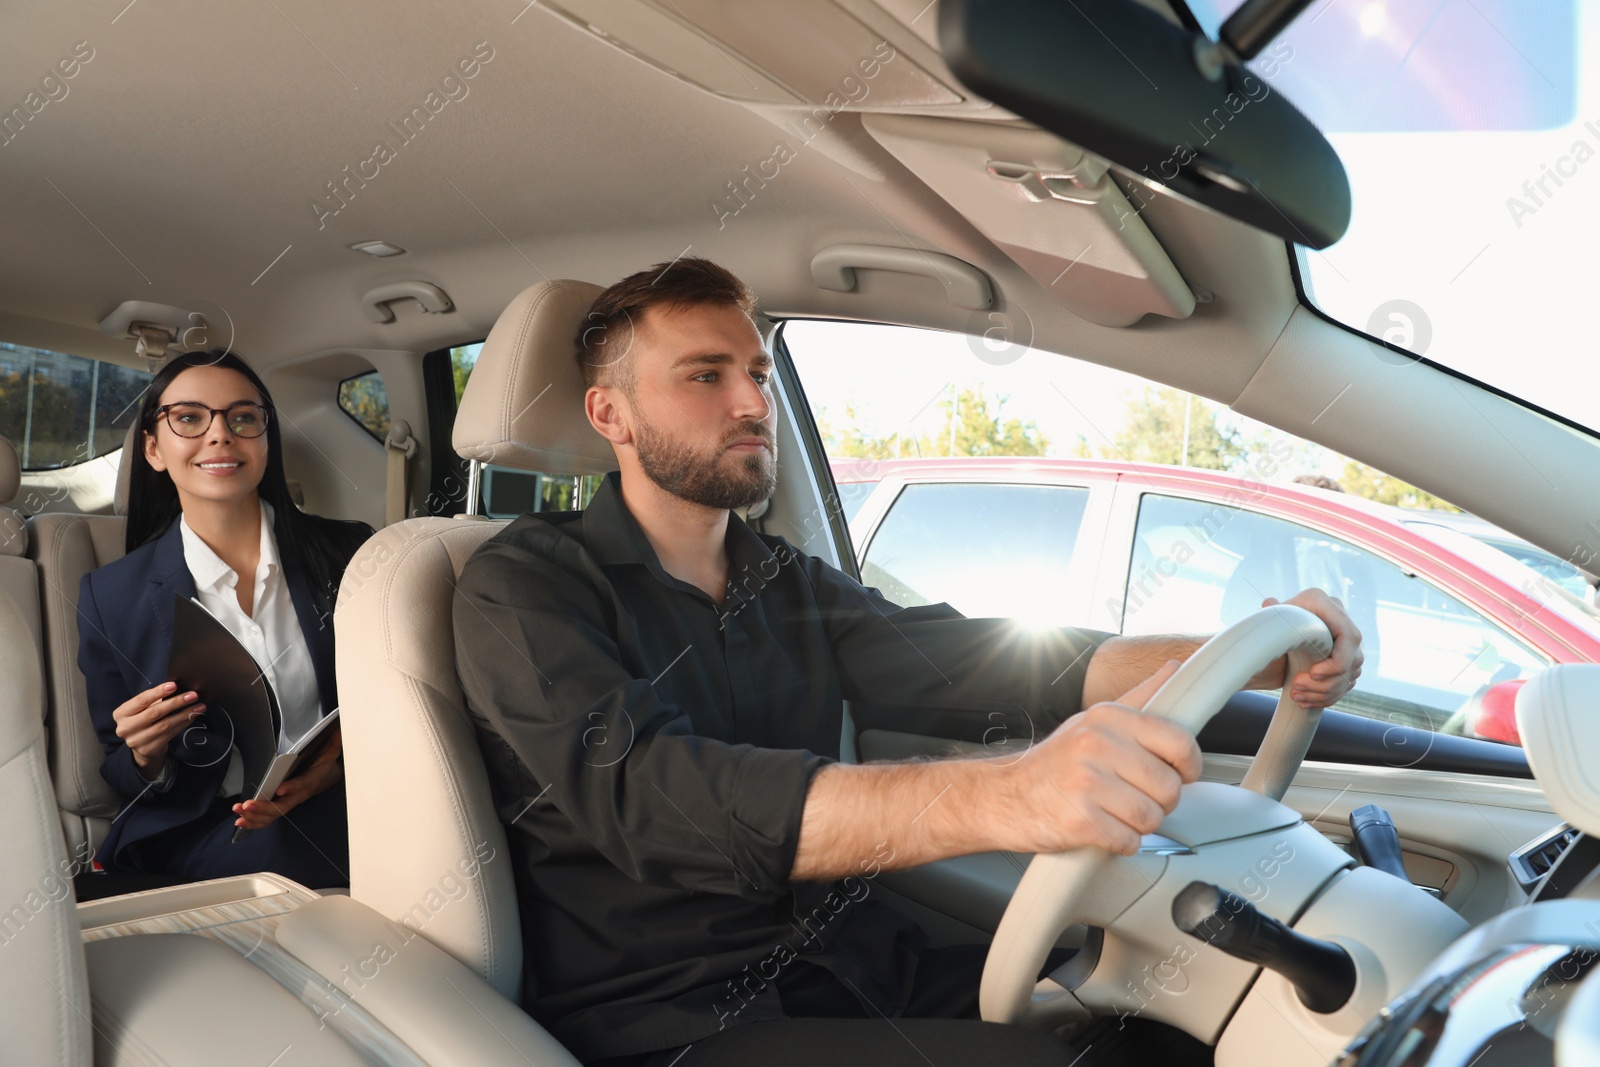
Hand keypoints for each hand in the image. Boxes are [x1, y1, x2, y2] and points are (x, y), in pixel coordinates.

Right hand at [112, 681, 204, 779]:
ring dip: (185, 714)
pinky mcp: (148, 749)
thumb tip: (176, 687)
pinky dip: (183, 724)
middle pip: (154, 712)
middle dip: (176, 702)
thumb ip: (154, 699)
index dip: (158, 692)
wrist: (142, 746)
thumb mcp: (143, 709)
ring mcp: (136, 741)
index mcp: (121, 714)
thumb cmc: (144, 720)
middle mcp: (125, 728)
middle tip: (193, 695)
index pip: (141, 700)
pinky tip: (192, 717)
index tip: (174, 685)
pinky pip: (170, 734)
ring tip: (199, 706)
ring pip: (165, 724)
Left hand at [232, 727, 343, 830]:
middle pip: (282, 807)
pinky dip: (254, 822)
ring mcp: (290, 802)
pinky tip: (241, 821)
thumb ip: (332, 742)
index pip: (303, 784)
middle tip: (247, 805)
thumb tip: (337, 728)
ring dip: (254, 817)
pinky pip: (269, 818)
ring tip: (239, 813)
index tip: (280, 789)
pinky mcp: (282, 806)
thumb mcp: (331, 751)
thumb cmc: (325, 764)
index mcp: (311, 780)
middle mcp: (299, 795)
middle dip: (264, 808)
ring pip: (273, 816)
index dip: (292, 787)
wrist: (328, 778)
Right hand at [1009, 661, 1200, 856]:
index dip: (1188, 766)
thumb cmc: (1055, 762)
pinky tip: (1102, 827)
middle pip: (1169, 788)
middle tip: (1133, 796)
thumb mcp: (1093, 721)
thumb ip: (1139, 699)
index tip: (1179, 773)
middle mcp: (1097, 744)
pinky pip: (1129, 841)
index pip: (1179, 741)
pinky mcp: (1080, 820)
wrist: (1006, 796)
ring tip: (1115, 812)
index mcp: (1108, 717)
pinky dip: (1121, 842)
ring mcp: (1087, 782)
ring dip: (1139, 825)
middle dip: (1159, 801)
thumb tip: (1174, 669)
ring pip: (1152, 818)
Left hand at [1260, 589, 1363, 708]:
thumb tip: (1268, 603)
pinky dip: (1325, 697)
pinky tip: (1304, 700)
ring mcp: (1344, 643)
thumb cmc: (1263, 632)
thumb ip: (1270, 614)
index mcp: (1321, 602)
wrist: (1262, 650)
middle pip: (1352, 659)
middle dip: (1325, 681)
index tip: (1313, 674)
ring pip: (1348, 676)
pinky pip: (1344, 685)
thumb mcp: (1266, 622)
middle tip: (1296, 686)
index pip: (1348, 636)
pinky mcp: (1343, 662)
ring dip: (1322, 691)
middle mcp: (1338, 619)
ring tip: (1296, 694)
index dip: (1337, 659)